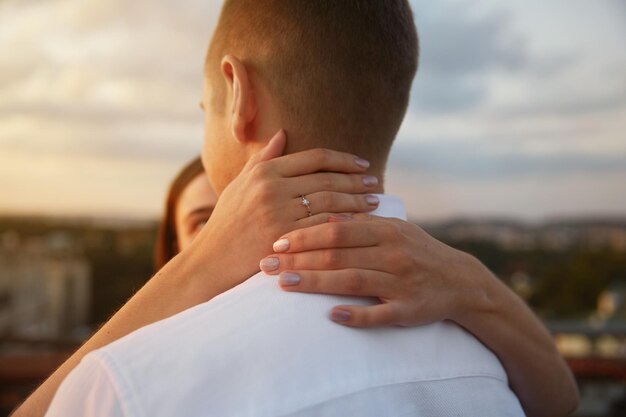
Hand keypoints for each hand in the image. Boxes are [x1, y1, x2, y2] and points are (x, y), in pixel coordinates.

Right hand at [184, 130, 382, 295]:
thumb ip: (263, 159)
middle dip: (356, 180)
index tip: (362, 163)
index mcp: (265, 172)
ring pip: (330, 202)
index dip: (343, 159)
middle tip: (375, 182)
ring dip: (357, 201)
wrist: (212, 261)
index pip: (314, 158)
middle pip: (327, 179)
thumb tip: (283, 133)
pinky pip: (323, 227)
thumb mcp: (240, 185)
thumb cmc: (227, 223)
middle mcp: (272, 188)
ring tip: (374, 201)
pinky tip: (361, 223)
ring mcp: (278, 213)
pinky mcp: (285, 238)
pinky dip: (345, 223)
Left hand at [259, 213, 493, 327]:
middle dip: (299, 259)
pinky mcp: (409, 310)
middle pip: (338, 255)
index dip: (304, 236)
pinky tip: (332, 316)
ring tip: (284, 284)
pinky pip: (380, 314)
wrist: (459, 281)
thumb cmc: (415, 252)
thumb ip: (360, 226)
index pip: (337, 230)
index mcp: (386, 230)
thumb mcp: (393, 230)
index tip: (275, 242)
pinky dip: (357, 315)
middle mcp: (393, 253)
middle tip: (266, 265)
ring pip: (352, 281)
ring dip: (316, 282)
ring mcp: (401, 282)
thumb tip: (323, 219)